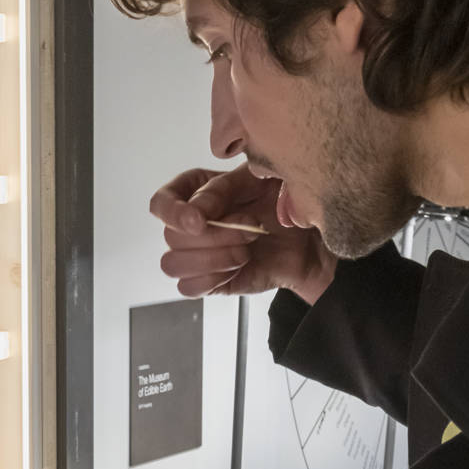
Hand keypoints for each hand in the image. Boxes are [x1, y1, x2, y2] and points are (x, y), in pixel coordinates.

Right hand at [151, 165, 337, 304]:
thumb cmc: (281, 204)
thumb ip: (223, 189)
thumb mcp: (257, 181)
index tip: (200, 221)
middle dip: (213, 237)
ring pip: (173, 264)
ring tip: (245, 251)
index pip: (161, 203)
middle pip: (171, 237)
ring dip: (212, 259)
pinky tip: (238, 267)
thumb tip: (197, 210)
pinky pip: (188, 288)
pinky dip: (213, 279)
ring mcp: (195, 255)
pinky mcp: (207, 281)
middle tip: (251, 230)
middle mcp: (189, 224)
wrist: (306, 241)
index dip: (173, 213)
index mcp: (196, 192)